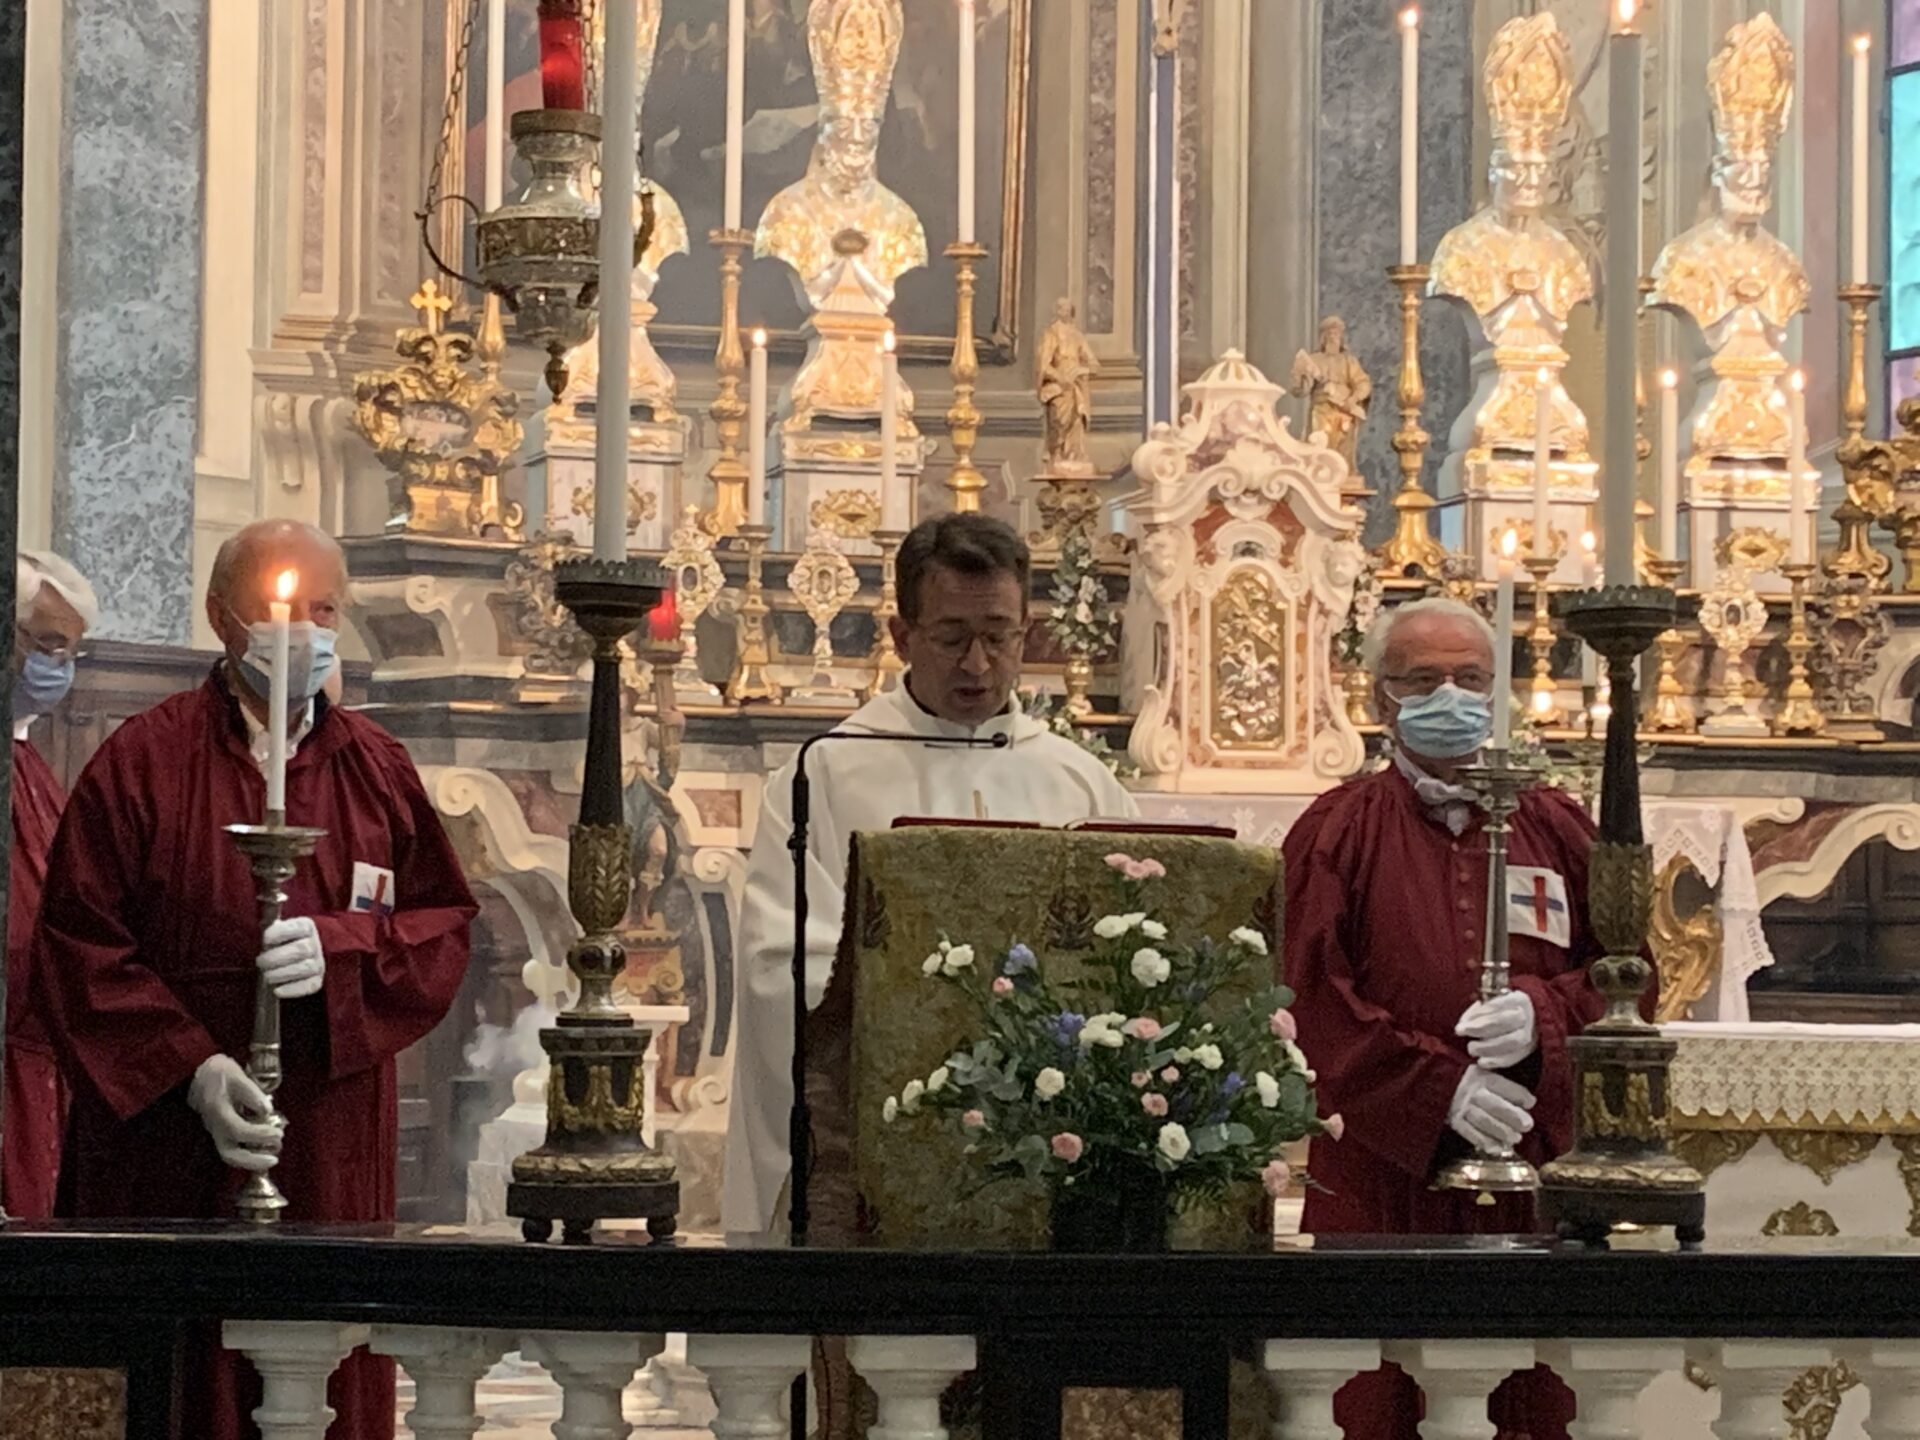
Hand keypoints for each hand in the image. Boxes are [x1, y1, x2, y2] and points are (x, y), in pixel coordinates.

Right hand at [187, 1055, 282, 1173]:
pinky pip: (232, 1148)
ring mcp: (215, 1131)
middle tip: (274, 1160)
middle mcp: (214, 1126)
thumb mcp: (237, 1075)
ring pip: (229, 1155)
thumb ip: (252, 1093)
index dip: (260, 1135)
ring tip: (272, 1157)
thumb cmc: (218, 1072)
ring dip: (251, 1160)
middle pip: (229, 1154)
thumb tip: (267, 1112)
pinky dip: (247, 1154)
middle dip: (252, 1161)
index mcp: (218, 1111)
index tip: (279, 1133)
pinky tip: (264, 1150)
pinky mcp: (218, 1132)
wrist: (196, 1074)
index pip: (238, 1131)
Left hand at [257, 917, 324, 999]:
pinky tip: (277, 990)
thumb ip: (267, 931)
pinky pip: (309, 985)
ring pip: (306, 967)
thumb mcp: (272, 934)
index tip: (265, 940)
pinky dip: (292, 989)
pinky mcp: (316, 981)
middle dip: (277, 957)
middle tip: (260, 962)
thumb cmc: (275, 945)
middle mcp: (314, 944)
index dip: (282, 933)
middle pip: (301, 950)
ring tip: (266, 976)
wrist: (286, 962)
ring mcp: (317, 963)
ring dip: (282, 973)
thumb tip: (256, 935)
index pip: (300, 927)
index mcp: (305, 927)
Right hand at [1447, 1069, 1535, 1151]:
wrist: (1438, 1085)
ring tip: (1515, 1138)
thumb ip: (1504, 1085)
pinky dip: (1484, 1142)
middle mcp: (1471, 1092)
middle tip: (1527, 1125)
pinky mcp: (1455, 1121)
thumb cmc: (1470, 1082)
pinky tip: (1497, 1148)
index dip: (1519, 1095)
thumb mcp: (1485, 1074)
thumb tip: (1529, 1101)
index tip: (1530, 1102)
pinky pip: (1470, 1133)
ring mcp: (1462, 1108)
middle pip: (1494, 1105)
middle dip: (1513, 1116)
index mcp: (1481, 1077)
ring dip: (1501, 1131)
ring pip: (1483, 1121)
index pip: (1502, 1085)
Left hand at [1456, 990, 1536, 1069]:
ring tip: (1471, 1048)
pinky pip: (1515, 1057)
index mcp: (1518, 999)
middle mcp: (1527, 1015)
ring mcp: (1530, 1034)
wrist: (1521, 1025)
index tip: (1463, 1021)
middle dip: (1480, 1027)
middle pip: (1505, 1021)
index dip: (1480, 1012)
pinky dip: (1496, 1061)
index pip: (1500, 1003)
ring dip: (1488, 1046)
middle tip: (1461, 1031)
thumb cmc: (1499, 1013)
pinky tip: (1482, 1062)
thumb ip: (1476, 1012)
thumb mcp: (1489, 1005)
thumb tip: (1464, 1024)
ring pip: (1512, 1041)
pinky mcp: (1528, 1050)